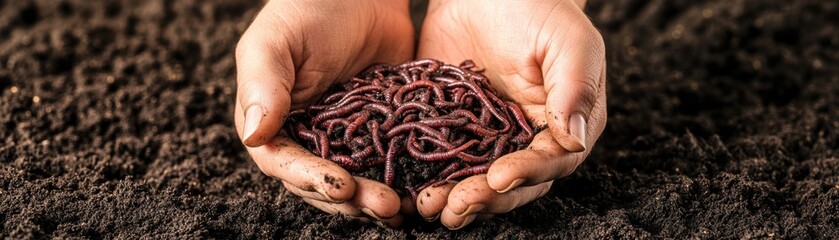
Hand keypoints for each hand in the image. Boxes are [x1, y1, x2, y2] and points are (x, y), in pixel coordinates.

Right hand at [233, 0, 414, 225]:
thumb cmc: (310, 7)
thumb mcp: (277, 40)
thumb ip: (262, 86)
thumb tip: (253, 136)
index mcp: (272, 121)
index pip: (284, 165)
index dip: (312, 180)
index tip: (341, 186)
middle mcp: (306, 137)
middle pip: (323, 184)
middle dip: (352, 199)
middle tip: (385, 205)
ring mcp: (345, 139)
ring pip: (357, 182)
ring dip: (376, 199)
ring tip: (403, 207)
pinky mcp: (379, 134)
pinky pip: (388, 164)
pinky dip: (402, 180)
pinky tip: (421, 189)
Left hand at [415, 0, 606, 228]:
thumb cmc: (536, 4)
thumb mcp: (565, 39)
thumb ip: (575, 86)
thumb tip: (575, 138)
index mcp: (564, 122)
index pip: (551, 161)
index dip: (526, 174)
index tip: (498, 178)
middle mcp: (527, 137)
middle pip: (510, 183)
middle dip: (484, 198)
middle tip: (455, 205)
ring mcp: (487, 135)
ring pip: (473, 178)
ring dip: (453, 196)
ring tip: (428, 205)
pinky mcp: (451, 127)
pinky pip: (440, 158)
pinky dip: (426, 176)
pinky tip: (409, 187)